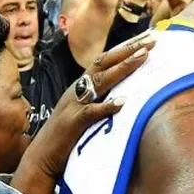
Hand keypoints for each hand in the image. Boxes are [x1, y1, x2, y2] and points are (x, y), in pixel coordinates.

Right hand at [22, 31, 154, 179]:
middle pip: (104, 62)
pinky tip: (123, 102)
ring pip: (100, 80)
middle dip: (129, 49)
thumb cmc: (67, 136)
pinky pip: (91, 112)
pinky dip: (106, 106)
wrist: (41, 156)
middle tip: (152, 39)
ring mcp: (74, 104)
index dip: (126, 47)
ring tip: (143, 56)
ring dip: (123, 68)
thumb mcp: (84, 111)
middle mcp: (78, 90)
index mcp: (81, 86)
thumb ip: (99, 99)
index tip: (148, 37)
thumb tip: (125, 93)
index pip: (106, 60)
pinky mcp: (73, 123)